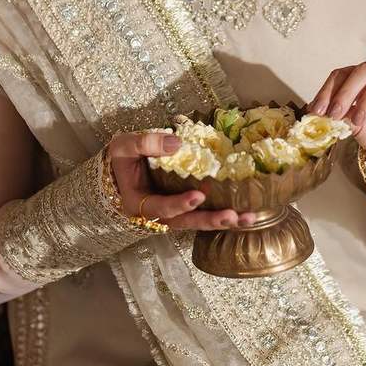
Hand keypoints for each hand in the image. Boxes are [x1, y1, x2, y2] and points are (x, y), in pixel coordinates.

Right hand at [107, 130, 256, 229]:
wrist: (117, 169)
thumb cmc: (120, 159)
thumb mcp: (124, 147)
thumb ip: (145, 143)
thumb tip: (177, 142)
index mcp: (138, 203)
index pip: (160, 208)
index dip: (178, 204)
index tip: (198, 196)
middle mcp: (157, 214)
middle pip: (185, 223)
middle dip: (209, 220)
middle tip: (232, 216)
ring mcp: (172, 213)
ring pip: (197, 222)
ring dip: (222, 221)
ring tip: (247, 218)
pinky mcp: (184, 206)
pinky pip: (203, 213)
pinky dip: (222, 213)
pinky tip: (245, 211)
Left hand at [308, 61, 365, 176]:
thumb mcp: (354, 126)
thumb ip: (340, 115)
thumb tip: (319, 112)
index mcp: (364, 80)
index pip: (343, 74)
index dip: (328, 90)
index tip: (317, 111)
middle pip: (364, 70)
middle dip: (345, 92)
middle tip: (334, 114)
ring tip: (358, 121)